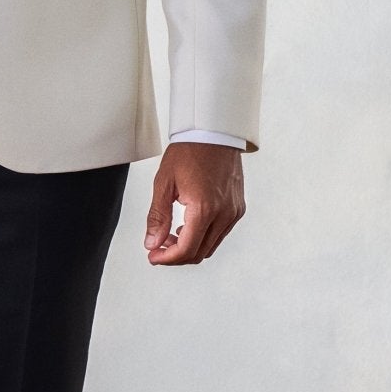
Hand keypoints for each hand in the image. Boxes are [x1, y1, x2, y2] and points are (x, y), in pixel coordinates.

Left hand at [144, 142, 244, 265]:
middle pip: (199, 253)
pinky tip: (188, 226)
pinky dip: (203, 237)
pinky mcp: (237, 208)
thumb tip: (152, 243)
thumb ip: (158, 217)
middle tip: (158, 248)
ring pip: (211, 246)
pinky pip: (220, 233)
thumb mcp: (164, 183)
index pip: (186, 249)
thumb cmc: (190, 151)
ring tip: (170, 235)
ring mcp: (233, 212)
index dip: (166, 259)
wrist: (214, 133)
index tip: (153, 257)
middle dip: (176, 255)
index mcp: (205, 208)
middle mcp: (224, 213)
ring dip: (190, 247)